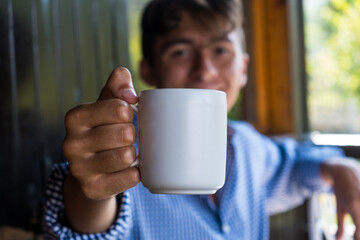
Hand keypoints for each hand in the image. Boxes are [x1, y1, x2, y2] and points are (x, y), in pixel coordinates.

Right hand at [63, 67, 139, 200]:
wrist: (90, 170)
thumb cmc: (104, 129)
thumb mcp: (108, 105)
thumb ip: (118, 86)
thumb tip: (128, 87)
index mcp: (75, 117)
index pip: (119, 108)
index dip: (129, 112)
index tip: (125, 116)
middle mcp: (71, 143)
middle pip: (125, 133)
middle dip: (132, 134)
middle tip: (126, 137)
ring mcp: (79, 168)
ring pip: (126, 156)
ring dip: (133, 154)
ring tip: (126, 153)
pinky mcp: (92, 188)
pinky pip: (129, 178)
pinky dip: (136, 173)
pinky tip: (129, 169)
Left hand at [321, 158, 359, 239]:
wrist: (345, 172)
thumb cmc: (341, 192)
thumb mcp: (339, 208)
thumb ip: (339, 225)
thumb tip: (337, 239)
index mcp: (354, 208)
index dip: (358, 238)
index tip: (356, 239)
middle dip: (359, 231)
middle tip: (355, 232)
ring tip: (353, 214)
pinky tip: (357, 210)